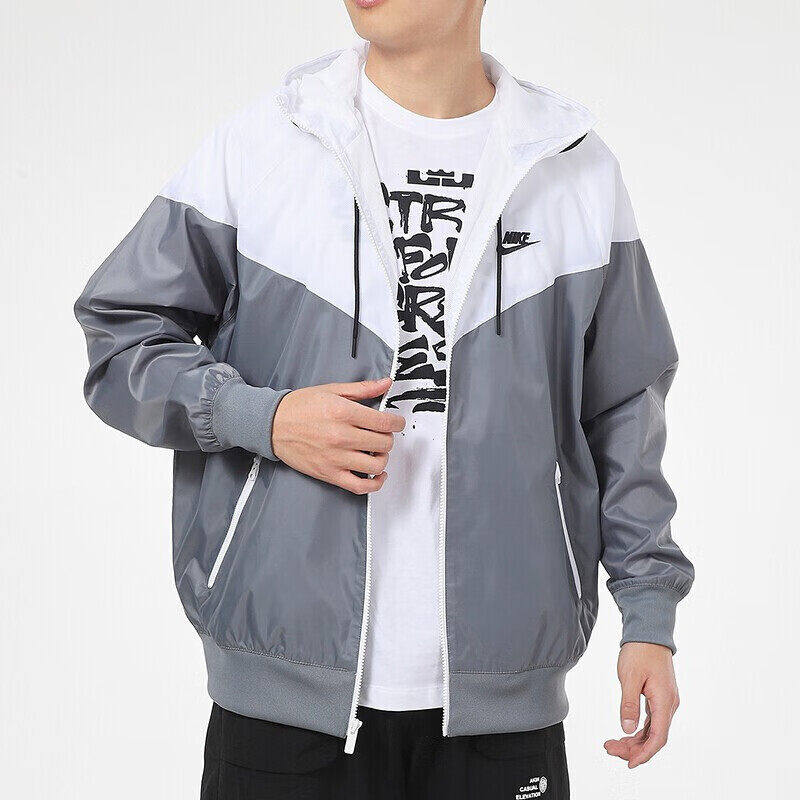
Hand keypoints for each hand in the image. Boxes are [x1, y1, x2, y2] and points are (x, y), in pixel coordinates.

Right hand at [272, 377, 403, 493]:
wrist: (272, 425)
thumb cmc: (299, 407)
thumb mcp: (331, 390)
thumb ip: (362, 389)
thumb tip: (386, 383)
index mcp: (343, 412)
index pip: (385, 422)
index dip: (397, 422)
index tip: (396, 422)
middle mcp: (341, 436)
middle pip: (384, 443)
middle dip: (388, 438)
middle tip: (382, 434)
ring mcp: (335, 458)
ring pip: (376, 465)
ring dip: (383, 458)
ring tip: (377, 451)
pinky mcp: (328, 474)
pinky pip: (359, 486)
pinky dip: (375, 483)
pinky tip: (377, 474)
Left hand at [604, 642, 679, 767]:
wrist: (649, 632)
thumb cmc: (640, 651)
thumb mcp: (630, 677)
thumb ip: (629, 704)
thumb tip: (627, 729)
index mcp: (664, 701)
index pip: (658, 737)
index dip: (644, 753)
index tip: (629, 763)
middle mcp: (669, 704)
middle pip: (654, 737)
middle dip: (634, 748)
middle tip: (610, 749)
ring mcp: (665, 700)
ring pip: (652, 730)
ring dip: (634, 740)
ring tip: (613, 744)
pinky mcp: (659, 696)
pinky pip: (651, 720)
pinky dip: (638, 729)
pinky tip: (625, 733)